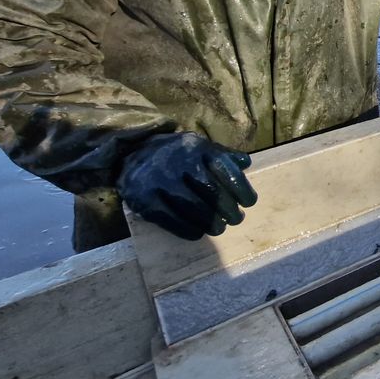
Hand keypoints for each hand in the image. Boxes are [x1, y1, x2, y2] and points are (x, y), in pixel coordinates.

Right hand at [118, 132, 255, 240]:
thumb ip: (222, 154)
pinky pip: (171, 220)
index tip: (249, 202)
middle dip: (229, 209)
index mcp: (196, 147)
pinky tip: (198, 232)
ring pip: (193, 208)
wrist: (130, 155)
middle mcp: (178, 162)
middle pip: (211, 191)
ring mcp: (160, 181)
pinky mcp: (144, 200)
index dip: (241, 188)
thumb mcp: (198, 146)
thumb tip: (245, 164)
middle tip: (236, 219)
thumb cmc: (174, 154)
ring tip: (219, 227)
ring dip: (211, 222)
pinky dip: (188, 229)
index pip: (224, 168)